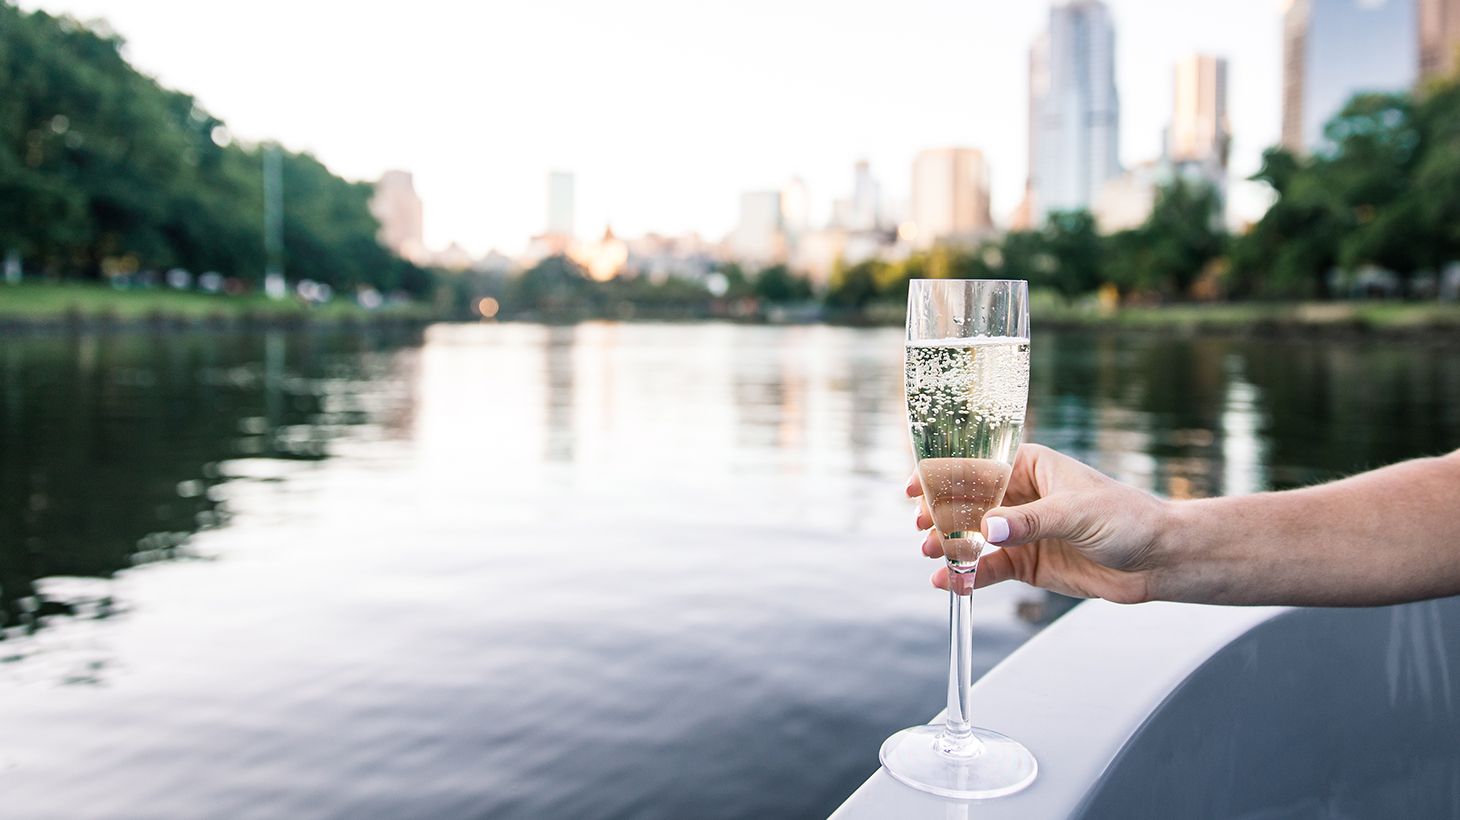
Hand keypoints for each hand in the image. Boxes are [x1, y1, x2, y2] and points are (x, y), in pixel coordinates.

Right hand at [910, 444, 1168, 603]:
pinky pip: (988, 568)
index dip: (942, 477)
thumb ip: (1030, 521)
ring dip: (950, 546)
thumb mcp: (1076, 513)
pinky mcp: (1027, 563)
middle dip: (941, 516)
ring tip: (933, 557)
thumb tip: (988, 528)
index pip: (977, 466)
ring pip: (973, 537)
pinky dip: (968, 576)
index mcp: (1030, 466)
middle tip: (923, 531)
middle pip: (967, 503)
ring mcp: (1021, 531)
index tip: (915, 489)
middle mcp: (1021, 496)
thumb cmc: (1127, 519)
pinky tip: (950, 584)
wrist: (1159, 560)